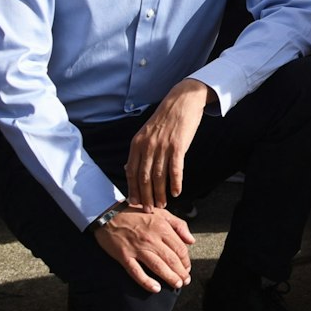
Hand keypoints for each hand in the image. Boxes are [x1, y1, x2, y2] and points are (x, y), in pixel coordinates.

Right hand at [94, 204, 194, 292]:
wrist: (108, 214)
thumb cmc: (137, 214)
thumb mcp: (161, 213)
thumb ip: (179, 225)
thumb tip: (191, 240)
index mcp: (162, 228)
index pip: (180, 248)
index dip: (186, 261)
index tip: (187, 268)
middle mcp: (151, 239)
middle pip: (171, 259)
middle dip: (181, 272)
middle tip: (185, 281)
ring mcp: (137, 248)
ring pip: (157, 266)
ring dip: (169, 278)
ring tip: (177, 285)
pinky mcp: (124, 256)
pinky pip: (136, 272)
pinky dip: (146, 281)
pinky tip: (155, 288)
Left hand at [125, 79, 210, 207]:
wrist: (182, 101)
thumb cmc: (166, 119)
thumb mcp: (146, 133)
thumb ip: (138, 151)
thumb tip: (128, 168)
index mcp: (137, 144)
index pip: (131, 172)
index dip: (133, 189)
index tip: (136, 203)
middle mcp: (147, 146)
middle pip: (144, 177)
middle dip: (146, 196)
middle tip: (149, 209)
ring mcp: (162, 146)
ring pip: (159, 176)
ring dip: (160, 193)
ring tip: (162, 204)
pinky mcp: (177, 146)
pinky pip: (175, 169)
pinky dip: (175, 182)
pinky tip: (176, 192)